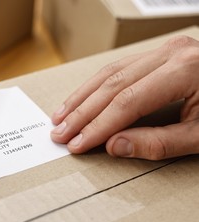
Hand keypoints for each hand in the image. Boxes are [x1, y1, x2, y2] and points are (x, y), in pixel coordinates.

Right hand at [51, 35, 198, 159]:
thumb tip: (115, 145)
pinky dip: (95, 87)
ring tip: (61, 117)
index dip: (98, 126)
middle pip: (112, 84)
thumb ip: (158, 143)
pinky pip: (118, 68)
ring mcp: (164, 50)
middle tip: (60, 133)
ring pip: (109, 73)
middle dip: (82, 112)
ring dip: (82, 98)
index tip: (78, 144)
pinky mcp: (159, 54)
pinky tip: (80, 100)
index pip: (128, 101)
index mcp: (185, 69)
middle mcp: (171, 53)